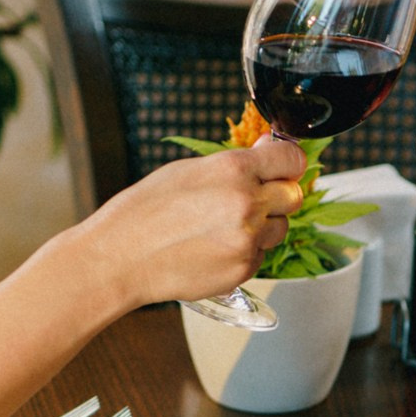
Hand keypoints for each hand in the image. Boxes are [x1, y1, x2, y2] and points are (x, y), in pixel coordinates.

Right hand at [54, 139, 306, 307]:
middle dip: (279, 195)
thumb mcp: (188, 171)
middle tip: (251, 199)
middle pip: (294, 195)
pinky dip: (246, 251)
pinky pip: (262, 255)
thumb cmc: (146, 211)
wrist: (121, 258)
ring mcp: (247, 239)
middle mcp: (247, 203)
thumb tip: (268, 148)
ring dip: (263, 226)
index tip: (282, 167)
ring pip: (281, 228)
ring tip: (222, 226)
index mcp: (233, 170)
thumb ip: (236, 162)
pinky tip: (214, 247)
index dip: (288, 162)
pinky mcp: (244, 269)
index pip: (291, 158)